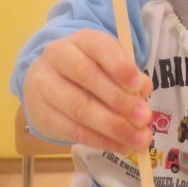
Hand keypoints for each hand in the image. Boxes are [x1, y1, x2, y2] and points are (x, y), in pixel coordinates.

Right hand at [23, 28, 151, 153]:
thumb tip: (142, 94)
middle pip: (87, 75)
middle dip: (119, 100)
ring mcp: (45, 84)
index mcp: (82, 40)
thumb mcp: (112, 67)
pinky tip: (121, 146)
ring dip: (112, 126)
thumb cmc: (90, 74)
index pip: (98, 45)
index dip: (118, 65)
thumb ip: (130, 78)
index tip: (138, 85)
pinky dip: (101, 141)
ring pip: (78, 106)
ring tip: (138, 139)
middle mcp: (59, 56)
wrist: (48, 86)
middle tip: (144, 118)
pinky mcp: (43, 113)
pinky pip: (73, 130)